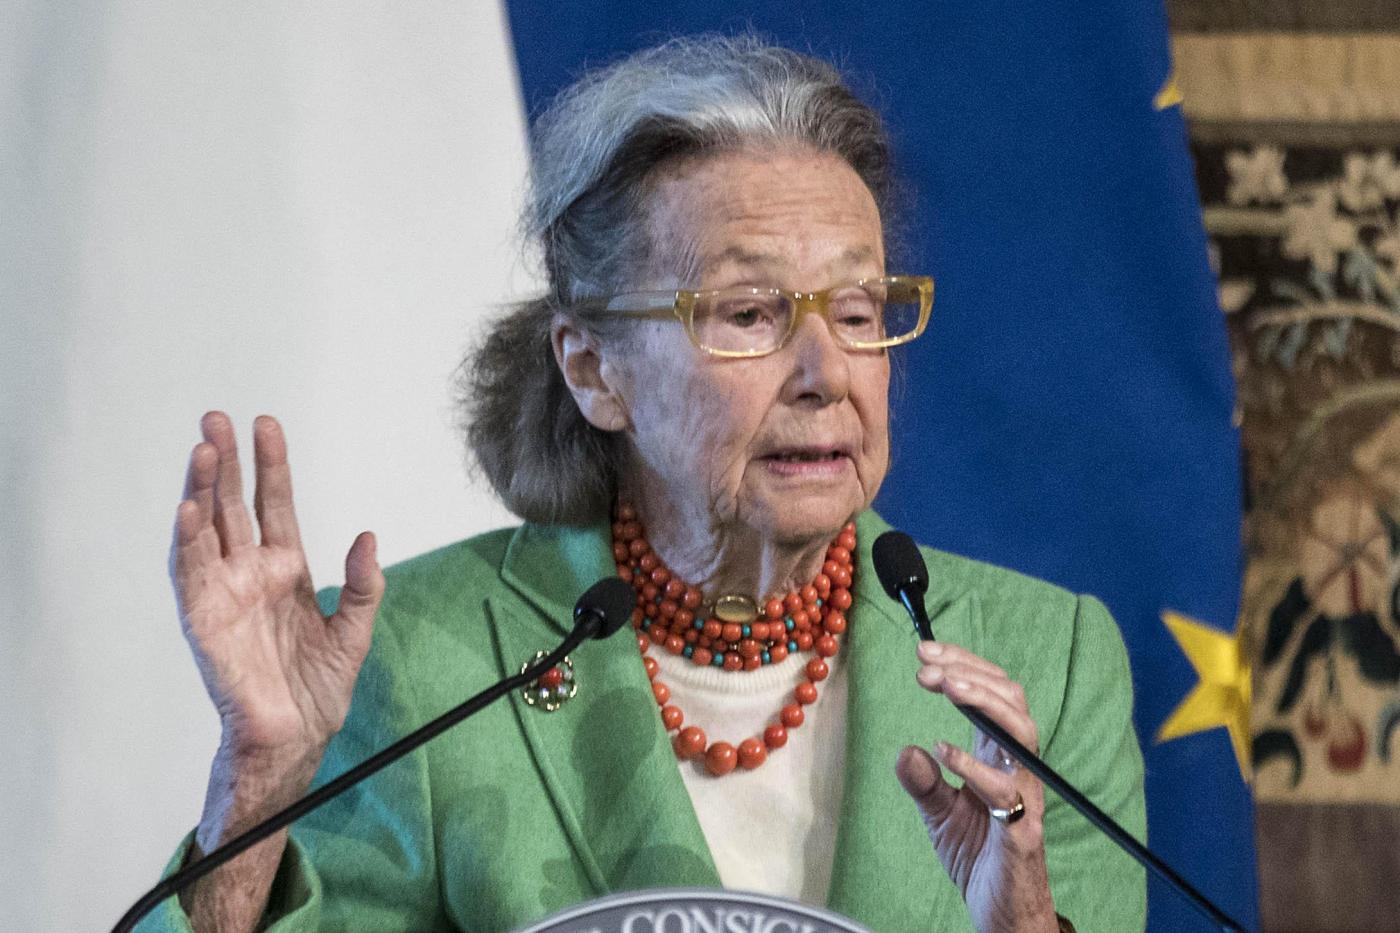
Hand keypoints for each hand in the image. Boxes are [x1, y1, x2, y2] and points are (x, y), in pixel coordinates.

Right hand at [171, 412, 383, 766]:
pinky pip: (191, 573)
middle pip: (232, 506)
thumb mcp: (354, 630)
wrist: (295, 737)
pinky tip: (188, 508)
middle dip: (226, 462)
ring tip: (202, 449)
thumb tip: (368, 537)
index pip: (274, 504)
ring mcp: (224, 593)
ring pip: (206, 530)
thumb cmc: (318, 690)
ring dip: (200, 490)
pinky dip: (188, 540)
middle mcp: (250, 574)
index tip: (267, 425)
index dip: (271, 465)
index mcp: (285, 570)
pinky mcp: (204, 619)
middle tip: (217, 419)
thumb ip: (363, 583)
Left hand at [895, 641, 1057, 932]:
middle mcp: (1017, 767)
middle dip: (969, 673)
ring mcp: (1024, 796)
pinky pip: (1005, 791)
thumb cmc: (978, 856)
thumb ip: (922, 781)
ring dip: (983, 702)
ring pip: (1022, 731)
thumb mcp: (938, 813)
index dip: (962, 665)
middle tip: (925, 664)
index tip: (924, 651)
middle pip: (1011, 700)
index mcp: (999, 756)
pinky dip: (974, 766)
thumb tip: (906, 748)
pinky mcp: (1020, 830)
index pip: (992, 693)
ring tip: (946, 686)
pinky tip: (943, 750)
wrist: (1001, 912)